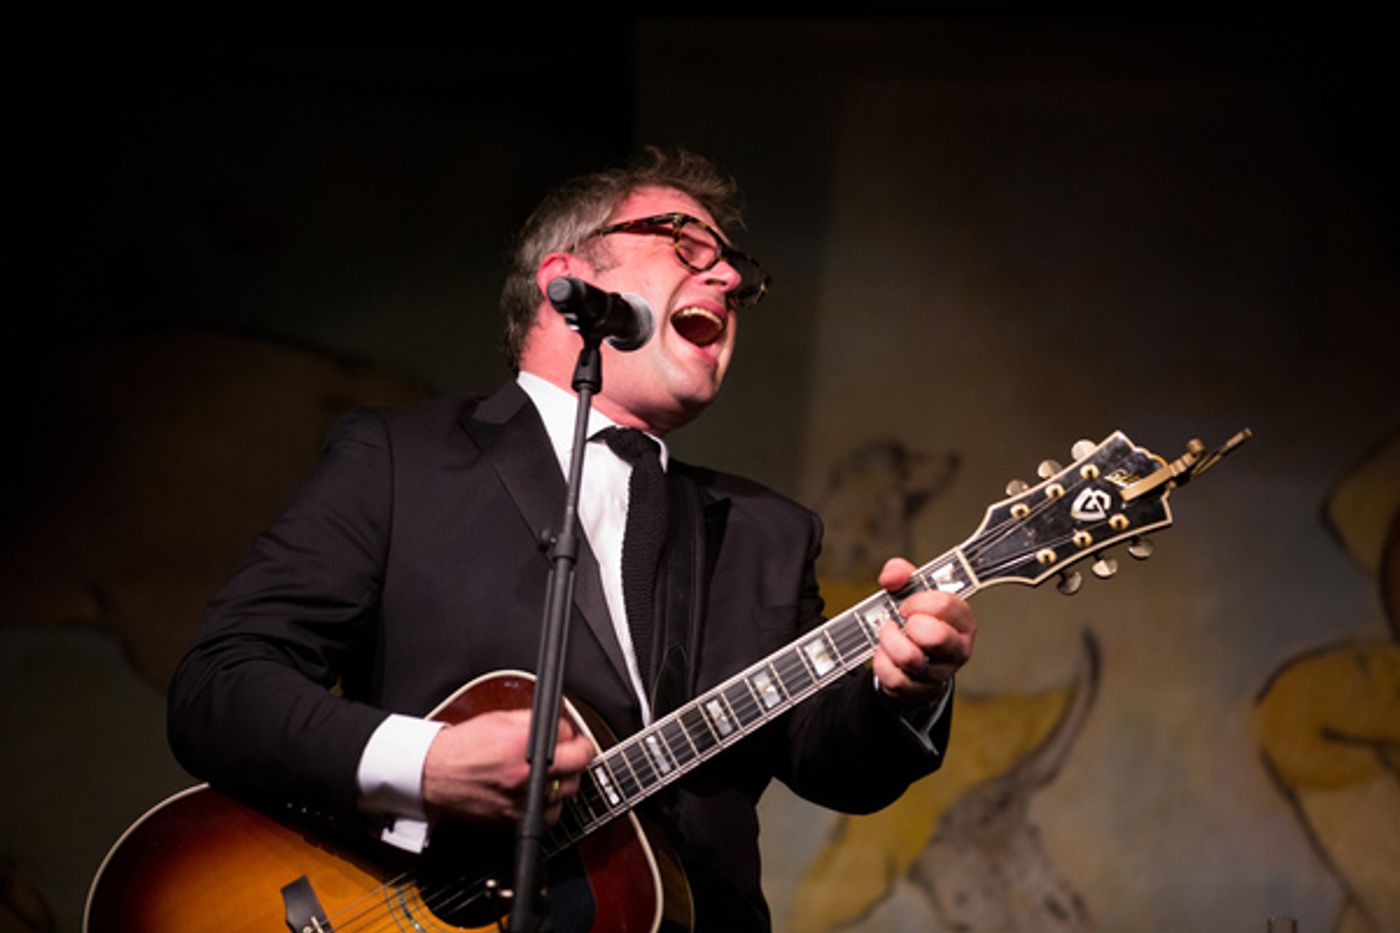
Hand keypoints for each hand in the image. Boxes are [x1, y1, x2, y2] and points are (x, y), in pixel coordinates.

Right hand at [421, 709, 594, 824]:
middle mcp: (526, 773)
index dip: (575, 734)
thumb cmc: (462, 748)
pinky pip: (551, 815)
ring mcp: (523, 798)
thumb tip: (558, 724)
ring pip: (568, 791)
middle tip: (573, 752)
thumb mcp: (499, 719)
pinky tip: (544, 793)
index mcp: (523, 743)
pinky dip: (552, 805)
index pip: (571, 737)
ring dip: (566, 780)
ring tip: (557, 772)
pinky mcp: (516, 817)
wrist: (435, 775)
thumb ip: (533, 721)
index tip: (575, 737)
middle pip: (578, 765)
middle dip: (578, 755)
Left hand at [872, 556, 976, 703]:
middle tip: (903, 622)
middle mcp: (957, 649)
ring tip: (888, 635)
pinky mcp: (920, 691)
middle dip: (910, 625)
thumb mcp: (912, 591)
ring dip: (889, 642)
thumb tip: (891, 577)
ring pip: (910, 658)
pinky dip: (882, 663)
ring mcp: (940, 673)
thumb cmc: (917, 621)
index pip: (945, 605)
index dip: (917, 601)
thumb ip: (901, 574)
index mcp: (962, 621)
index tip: (906, 605)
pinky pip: (894, 678)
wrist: (914, 661)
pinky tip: (884, 654)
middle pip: (935, 636)